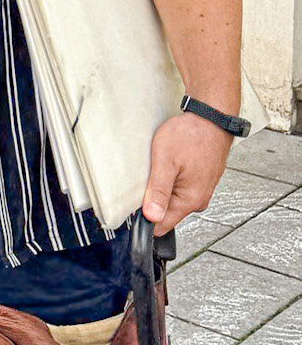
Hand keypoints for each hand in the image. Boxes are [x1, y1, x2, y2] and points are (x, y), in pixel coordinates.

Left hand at [142, 110, 232, 231]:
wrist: (211, 119)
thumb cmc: (190, 136)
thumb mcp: (165, 161)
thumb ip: (158, 191)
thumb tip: (152, 217)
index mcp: (190, 201)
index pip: (162, 225)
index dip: (145, 218)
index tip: (134, 204)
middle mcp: (198, 200)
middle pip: (165, 212)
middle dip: (153, 197)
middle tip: (149, 174)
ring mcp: (201, 191)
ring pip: (172, 198)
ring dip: (162, 186)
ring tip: (162, 165)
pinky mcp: (200, 182)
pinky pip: (179, 187)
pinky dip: (171, 178)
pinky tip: (171, 163)